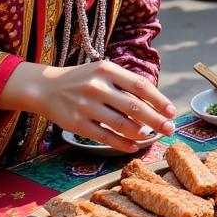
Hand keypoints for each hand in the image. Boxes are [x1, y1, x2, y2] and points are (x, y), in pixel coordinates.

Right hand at [0, 59, 175, 152]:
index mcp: (107, 70)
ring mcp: (86, 106)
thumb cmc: (82, 79)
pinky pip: (105, 137)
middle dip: (156, 121)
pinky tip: (133, 146)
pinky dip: (122, 143)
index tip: (172, 111)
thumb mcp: (102, 72)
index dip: (159, 100)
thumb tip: (154, 104)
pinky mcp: (77, 124)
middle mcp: (97, 87)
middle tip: (170, 129)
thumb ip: (125, 84)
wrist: (44, 87)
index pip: (140, 86)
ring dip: (141, 134)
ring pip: (121, 124)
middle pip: (134, 107)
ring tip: (152, 138)